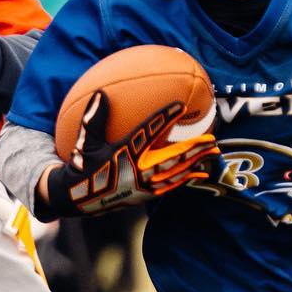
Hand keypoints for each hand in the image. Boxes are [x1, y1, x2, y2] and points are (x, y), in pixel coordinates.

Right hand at [41, 91, 217, 217]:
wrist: (77, 199)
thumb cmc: (81, 167)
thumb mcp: (84, 143)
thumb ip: (93, 118)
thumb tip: (100, 92)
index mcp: (124, 154)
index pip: (148, 132)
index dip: (165, 118)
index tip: (180, 106)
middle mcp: (138, 171)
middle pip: (173, 157)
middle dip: (194, 147)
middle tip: (212, 138)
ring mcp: (145, 185)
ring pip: (177, 172)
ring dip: (196, 161)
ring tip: (213, 152)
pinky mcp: (146, 196)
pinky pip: (172, 185)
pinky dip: (187, 178)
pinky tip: (199, 172)